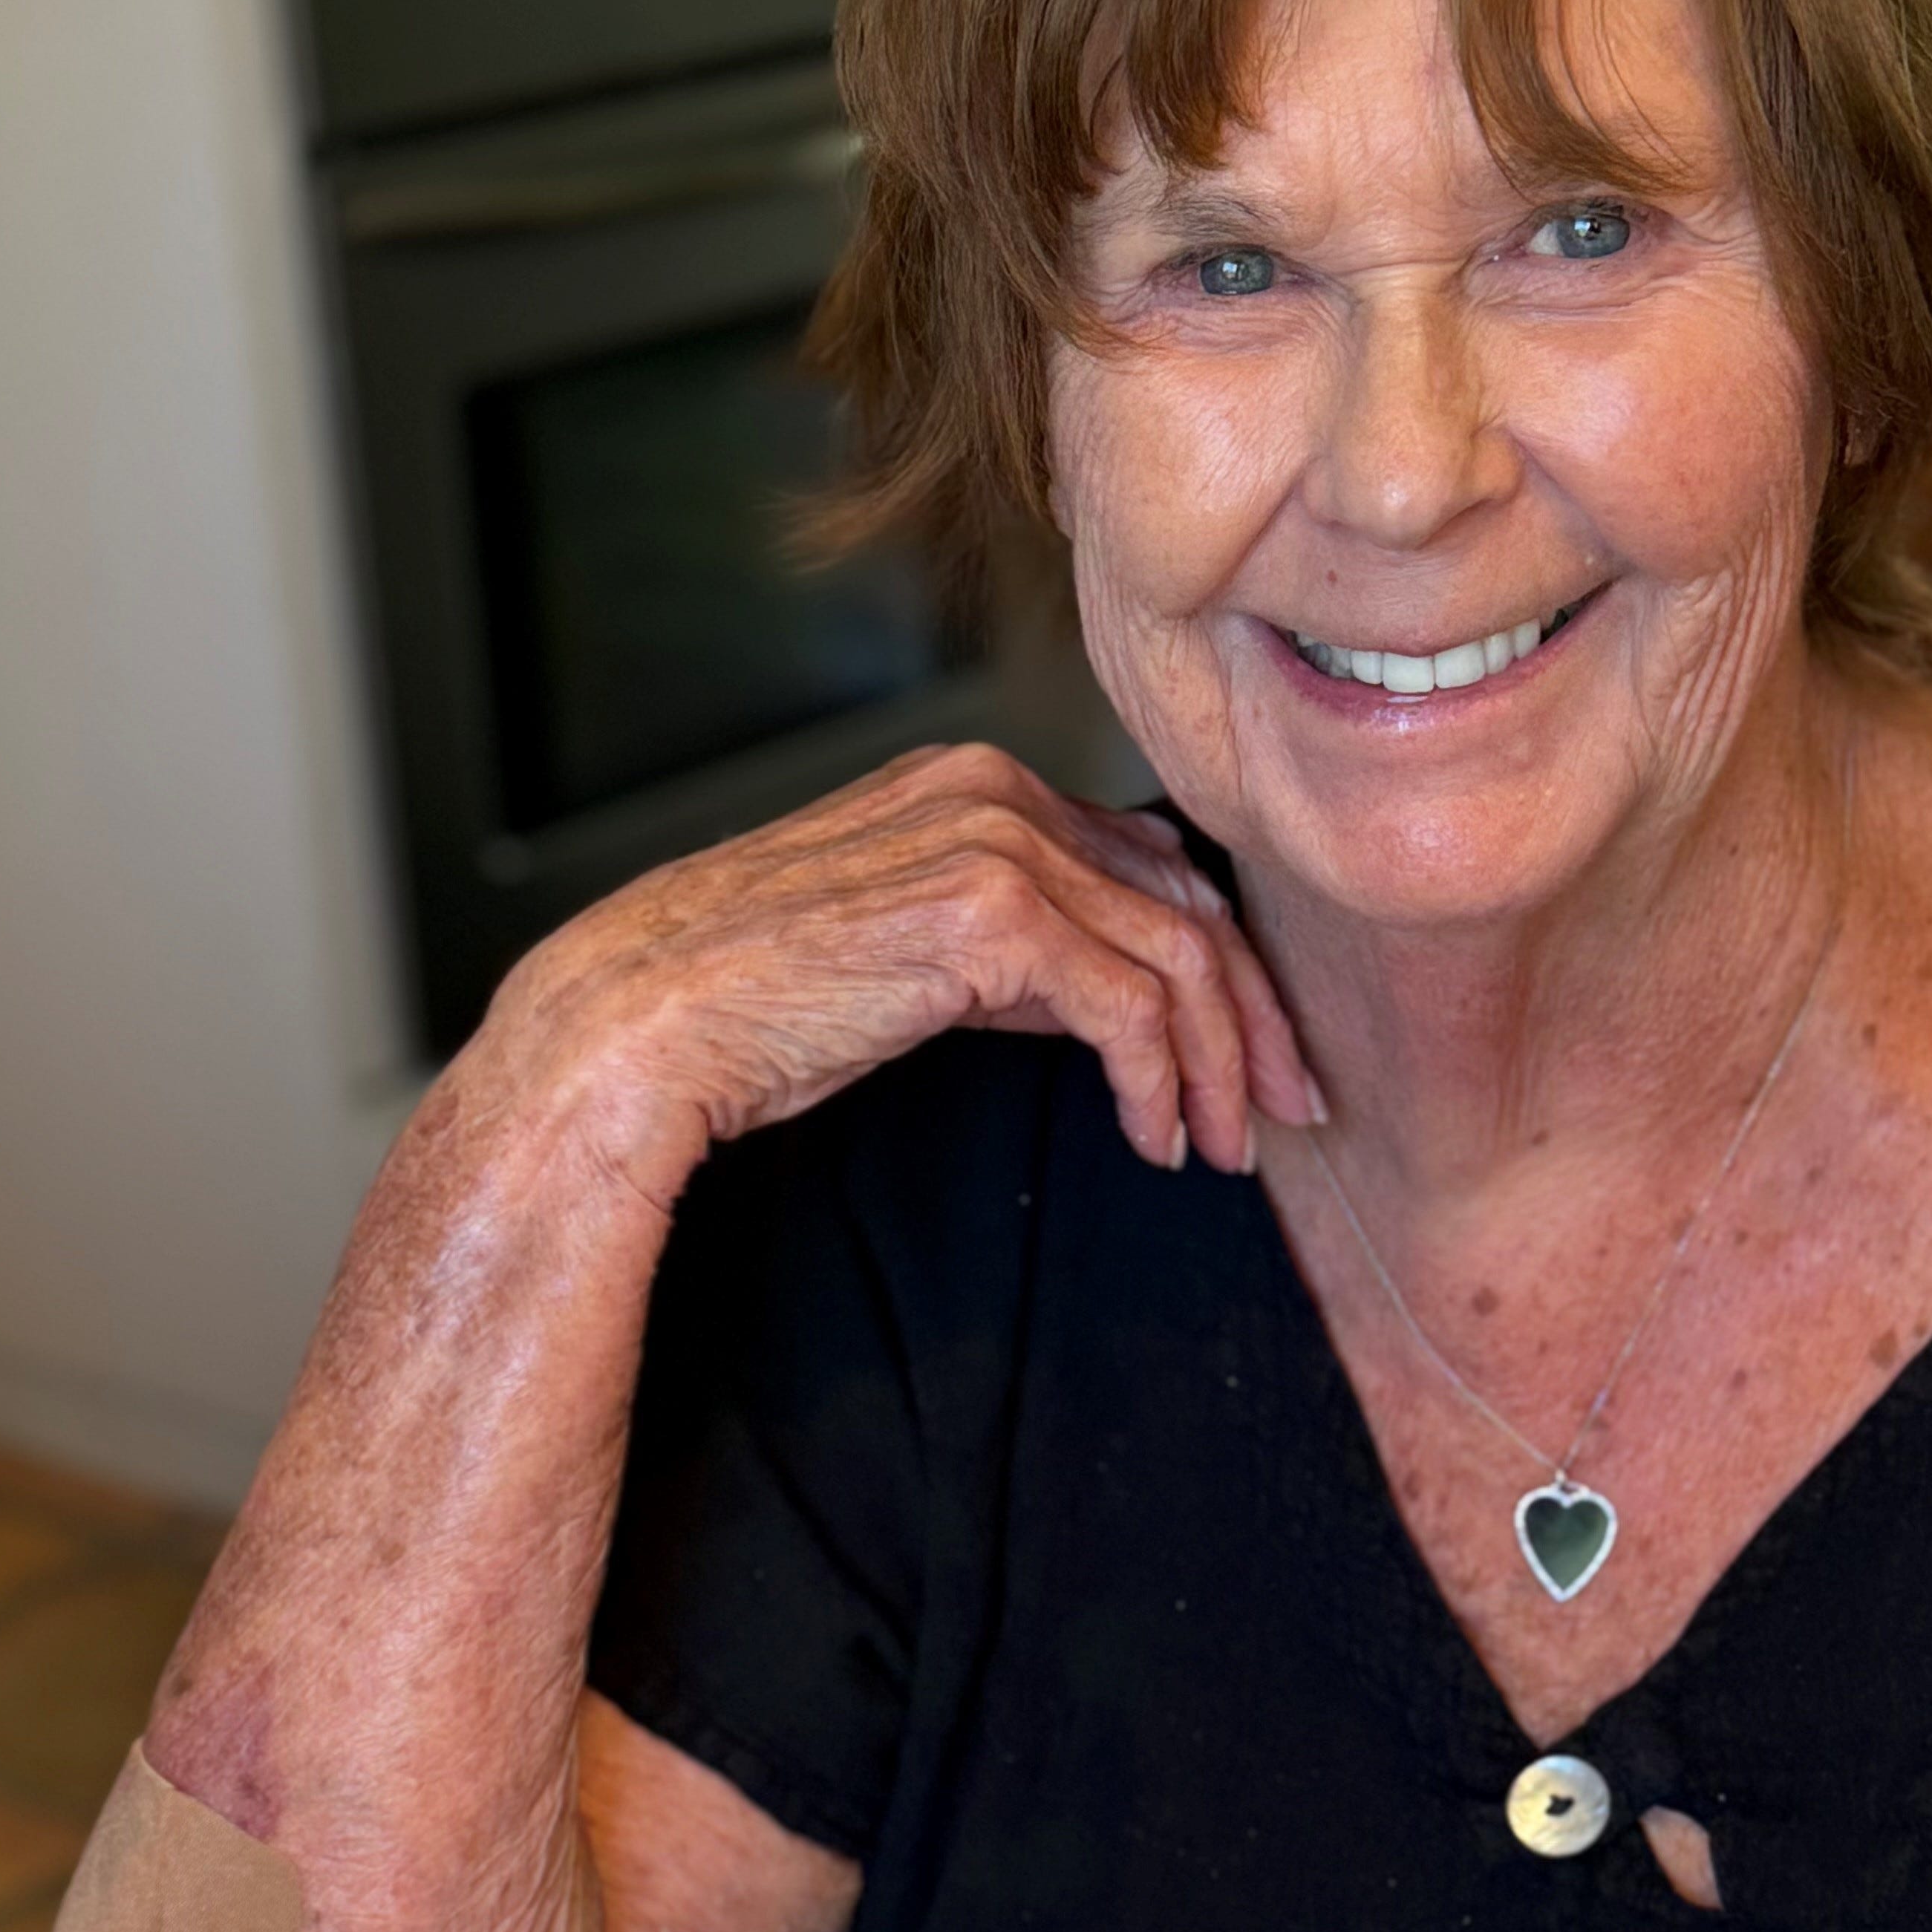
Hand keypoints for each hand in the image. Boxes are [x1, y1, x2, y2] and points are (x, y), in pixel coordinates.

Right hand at [456, 743, 1322, 1212]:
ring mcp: (993, 843)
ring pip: (1177, 953)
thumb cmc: (754, 1001)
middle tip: (1287, 1107)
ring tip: (1224, 1147)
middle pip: (1187, 899)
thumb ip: (1010, 950)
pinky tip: (1157, 1139)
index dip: (1222, 963)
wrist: (643, 1018)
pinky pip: (1129, 1006)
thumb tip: (1102, 1006)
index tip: (1257, 1054)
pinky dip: (1162, 1081)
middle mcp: (996, 792)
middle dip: (1252, 1015)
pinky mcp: (987, 917)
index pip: (1152, 863)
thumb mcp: (907, 952)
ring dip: (1218, 1064)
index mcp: (978, 784)